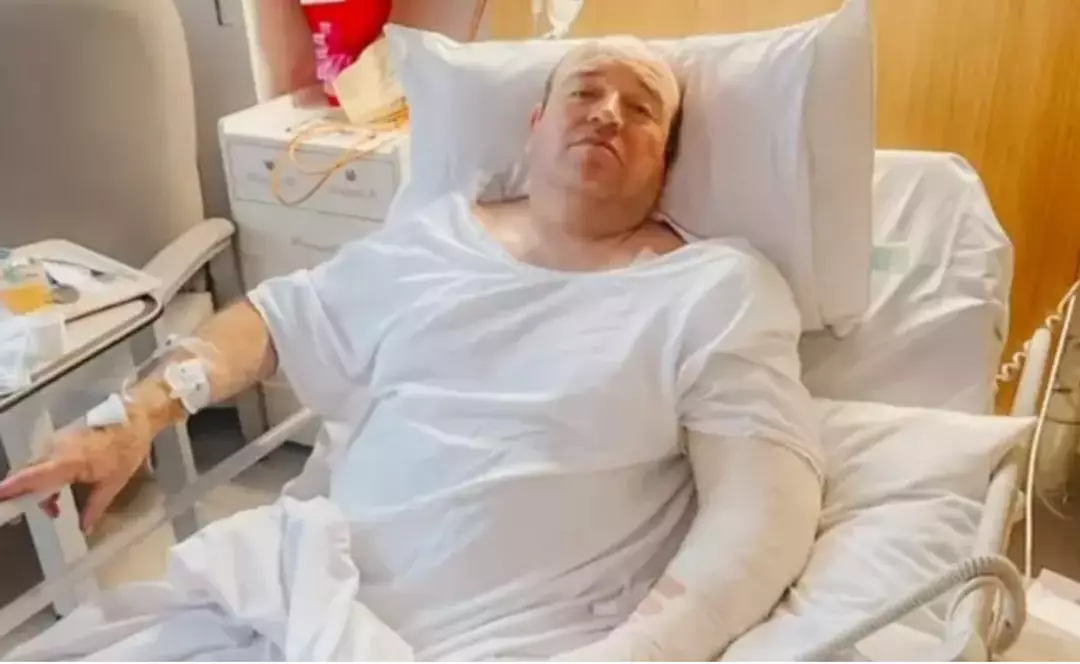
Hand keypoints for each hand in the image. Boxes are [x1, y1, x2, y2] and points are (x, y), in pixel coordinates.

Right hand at [0, 414, 154, 533]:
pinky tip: (57, 489)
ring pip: (35, 468)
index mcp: (69, 461)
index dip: (13, 487)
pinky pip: (43, 460)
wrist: (134, 420)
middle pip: (29, 473)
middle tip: (48, 513)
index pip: (34, 475)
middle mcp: (57, 449)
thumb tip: (85, 528)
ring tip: (55, 506)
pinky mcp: (60, 439)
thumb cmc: (126, 450)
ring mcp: (57, 442)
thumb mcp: (114, 483)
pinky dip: (44, 476)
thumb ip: (95, 507)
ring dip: (38, 488)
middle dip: (27, 496)